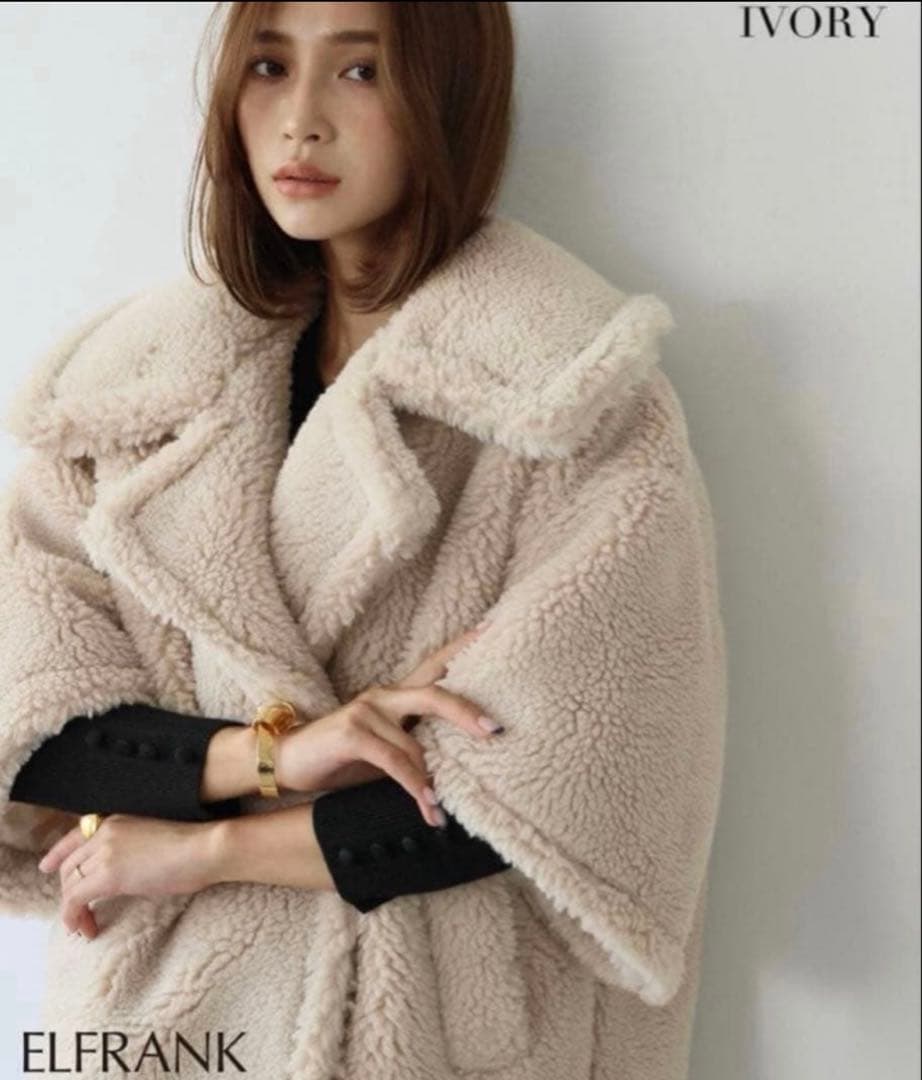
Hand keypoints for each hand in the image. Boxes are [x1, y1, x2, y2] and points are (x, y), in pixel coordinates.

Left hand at [37, 813, 220, 939]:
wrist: (205, 848)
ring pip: (69, 884)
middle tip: (77, 913)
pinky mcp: (107, 874)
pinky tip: (85, 927)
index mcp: (117, 820)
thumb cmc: (194, 847)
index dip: (57, 854)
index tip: (47, 866)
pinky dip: (73, 916)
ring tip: (85, 926)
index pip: (75, 836)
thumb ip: (132, 849)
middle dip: (67, 890)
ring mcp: (105, 852)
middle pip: (69, 864)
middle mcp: (105, 832)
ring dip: (72, 908)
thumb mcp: (155, 839)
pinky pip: (74, 899)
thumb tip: (124, 873)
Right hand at [276, 621, 498, 827]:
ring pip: (414, 743)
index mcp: (395, 696)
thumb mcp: (384, 750)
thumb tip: (457, 766)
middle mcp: (384, 696)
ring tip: (441, 808)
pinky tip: (425, 802)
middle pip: (434, 694)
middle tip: (494, 730)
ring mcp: (366, 711)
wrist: (287, 760)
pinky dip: (412, 783)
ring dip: (431, 781)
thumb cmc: (341, 758)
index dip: (462, 647)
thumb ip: (414, 746)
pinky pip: (392, 760)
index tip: (493, 629)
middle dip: (466, 712)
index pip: (434, 664)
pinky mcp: (351, 732)